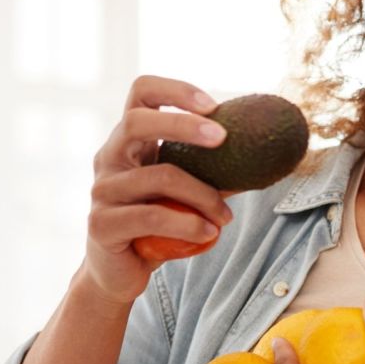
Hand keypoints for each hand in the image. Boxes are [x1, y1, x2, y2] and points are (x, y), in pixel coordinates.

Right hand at [83, 76, 233, 304]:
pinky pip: (151, 216)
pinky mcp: (101, 224)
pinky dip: (188, 224)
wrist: (120, 273)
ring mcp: (101, 190)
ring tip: (226, 217)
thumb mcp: (184, 191)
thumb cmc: (156, 226)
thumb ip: (211, 172)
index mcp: (129, 141)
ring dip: (203, 195)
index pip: (141, 93)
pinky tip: (209, 233)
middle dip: (184, 125)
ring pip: (159, 176)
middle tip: (223, 138)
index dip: (176, 90)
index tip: (214, 105)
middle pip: (137, 122)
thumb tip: (263, 155)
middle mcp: (109, 158)